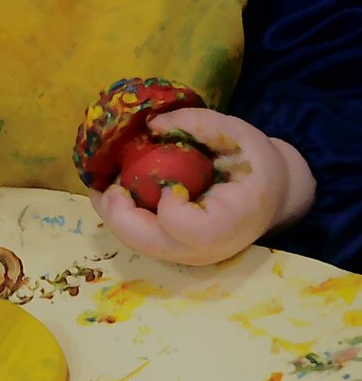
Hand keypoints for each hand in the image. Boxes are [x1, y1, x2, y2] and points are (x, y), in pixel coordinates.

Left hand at [89, 109, 314, 265]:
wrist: (273, 196)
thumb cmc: (255, 164)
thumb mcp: (237, 134)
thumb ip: (197, 124)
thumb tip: (151, 125)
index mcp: (227, 223)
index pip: (180, 226)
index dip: (166, 203)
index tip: (169, 180)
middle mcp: (203, 250)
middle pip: (145, 241)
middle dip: (116, 210)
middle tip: (108, 179)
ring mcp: (186, 256)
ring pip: (135, 242)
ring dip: (113, 212)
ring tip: (107, 181)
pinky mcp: (174, 252)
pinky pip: (139, 238)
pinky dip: (123, 215)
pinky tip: (118, 190)